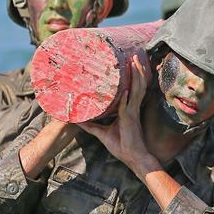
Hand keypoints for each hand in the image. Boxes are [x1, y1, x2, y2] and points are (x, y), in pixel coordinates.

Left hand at [78, 53, 156, 177]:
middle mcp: (132, 107)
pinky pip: (129, 104)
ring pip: (137, 89)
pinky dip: (128, 95)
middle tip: (134, 55)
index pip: (132, 88)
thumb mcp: (102, 133)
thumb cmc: (122, 146)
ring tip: (135, 61)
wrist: (133, 157)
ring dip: (137, 75)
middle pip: (137, 84)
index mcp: (129, 109)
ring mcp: (132, 112)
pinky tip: (126, 87)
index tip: (130, 63)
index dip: (133, 76)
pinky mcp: (130, 119)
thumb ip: (90, 125)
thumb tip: (76, 120)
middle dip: (137, 70)